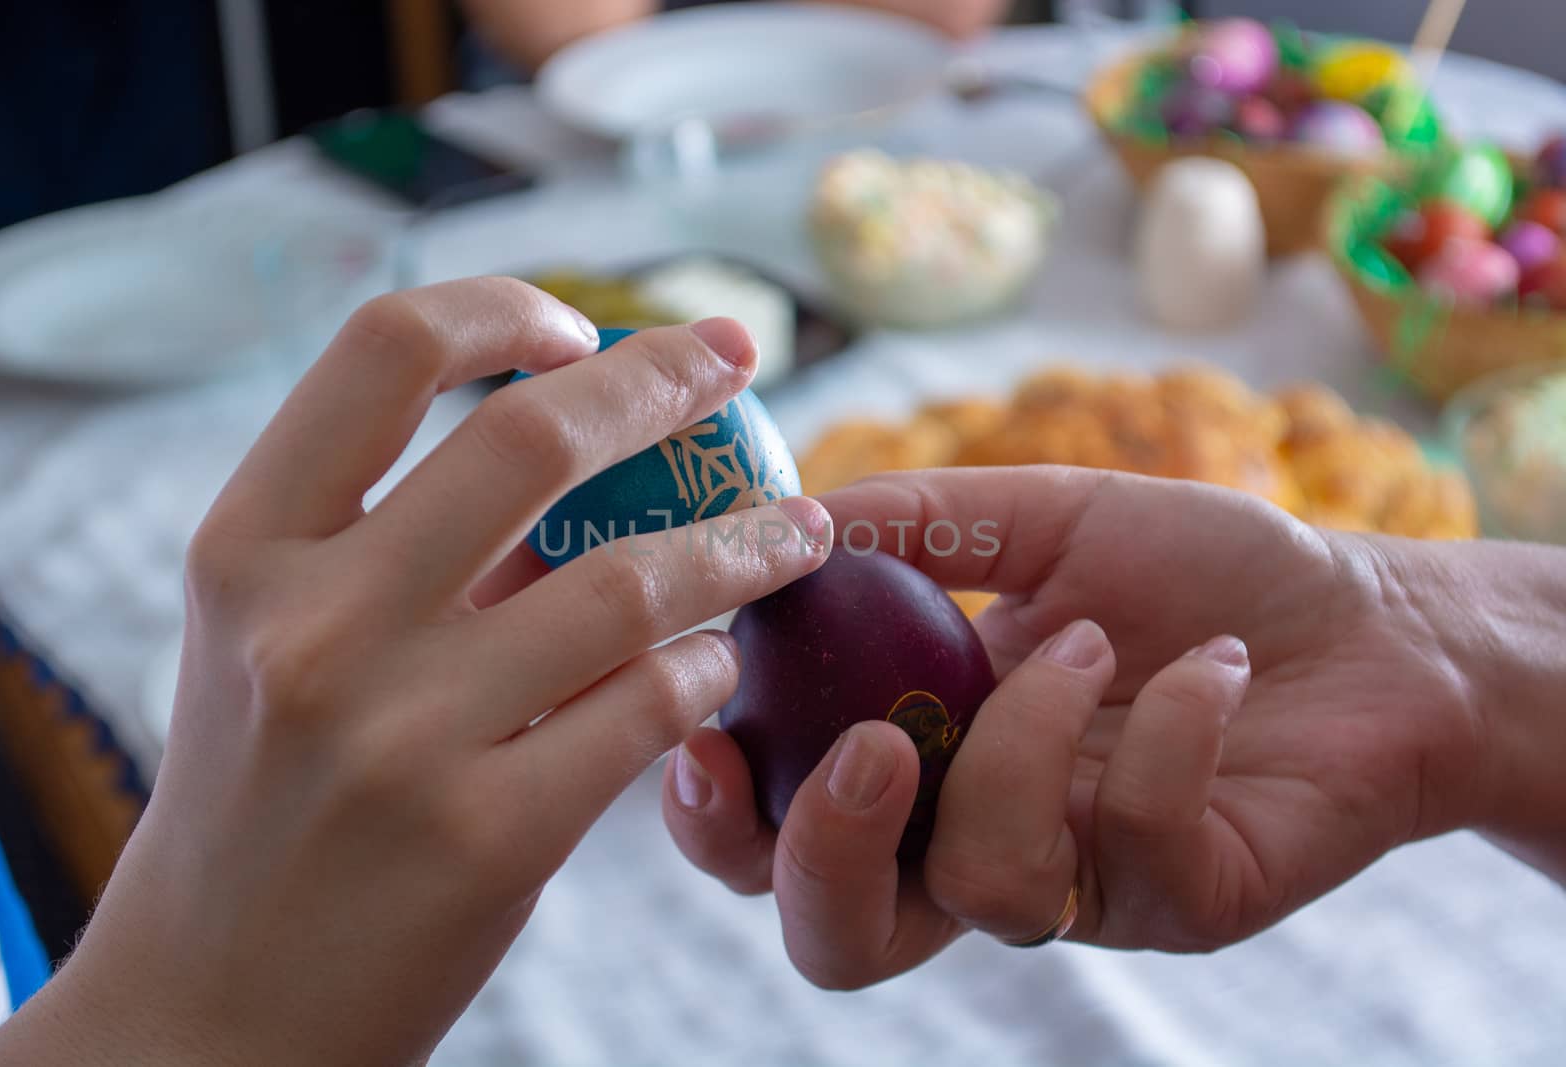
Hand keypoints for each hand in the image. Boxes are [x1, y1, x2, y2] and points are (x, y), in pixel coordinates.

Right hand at [0, 280, 828, 1065]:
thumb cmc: (265, 802)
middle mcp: (309, 626)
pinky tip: (720, 669)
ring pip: (625, 581)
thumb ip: (409, 546)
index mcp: (245, 550)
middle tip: (739, 358)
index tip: (582, 323)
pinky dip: (707, 672)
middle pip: (530, 433)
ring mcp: (397, 736)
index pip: (382, 347)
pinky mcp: (485, 839)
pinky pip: (648, 710)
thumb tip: (586, 435)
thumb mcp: (281, 647)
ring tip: (796, 532)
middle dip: (663, 376)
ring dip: (739, 544)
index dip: (503, 306)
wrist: (216, 1009)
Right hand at [664, 466, 1493, 987]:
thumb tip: (795, 521)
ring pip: (983, 892)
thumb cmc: (1201, 572)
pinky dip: (1171, 728)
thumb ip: (922, 522)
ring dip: (1023, 743)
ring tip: (1089, 644)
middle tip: (877, 745)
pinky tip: (1220, 663)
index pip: (780, 828)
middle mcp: (980, 837)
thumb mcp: (1051, 516)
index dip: (719, 814)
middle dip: (823, 851)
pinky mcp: (1184, 901)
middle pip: (841, 936)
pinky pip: (1133, 845)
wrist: (1371, 622)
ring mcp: (1082, 884)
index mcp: (922, 756)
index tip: (708, 728)